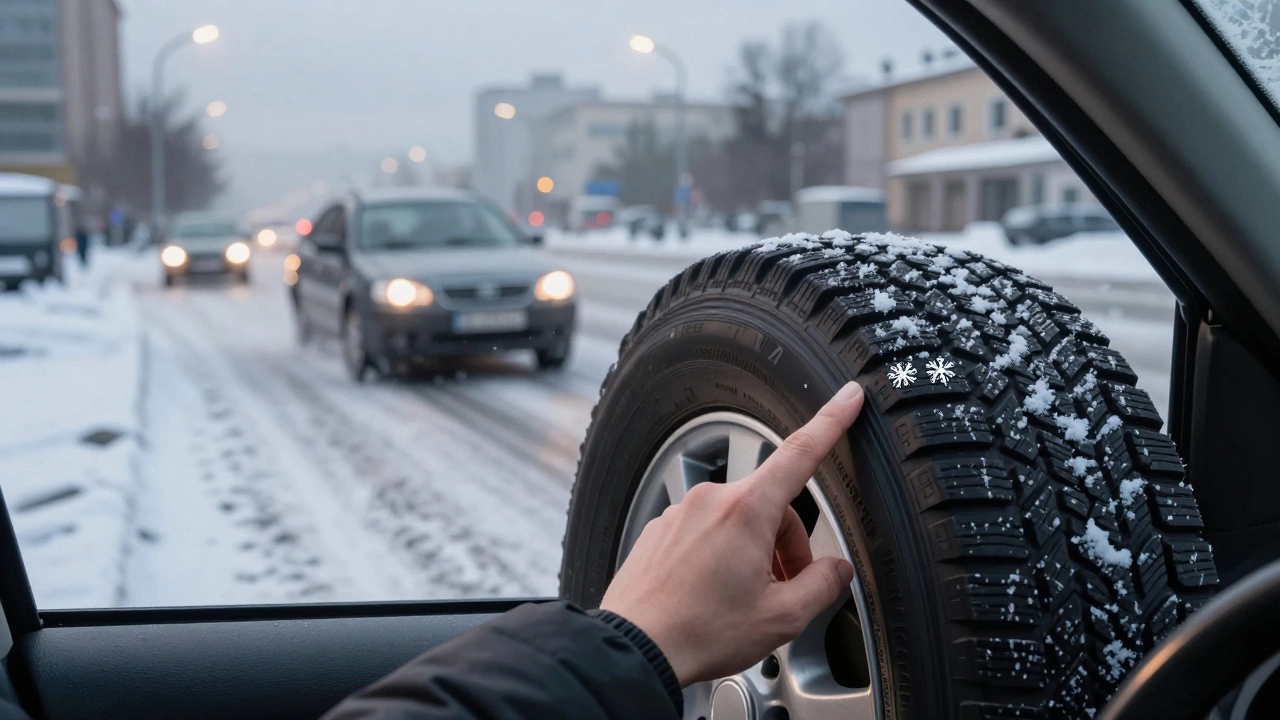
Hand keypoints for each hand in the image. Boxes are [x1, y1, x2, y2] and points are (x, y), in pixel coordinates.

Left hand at [599, 382, 864, 685]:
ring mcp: (681, 512)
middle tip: (781, 594)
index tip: (847, 397)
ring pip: (738, 523)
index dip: (831, 422)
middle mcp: (711, 500)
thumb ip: (821, 586)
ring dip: (752, 555)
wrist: (634, 647)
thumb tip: (835, 570)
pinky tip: (710, 596)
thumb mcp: (781, 619)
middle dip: (786, 548)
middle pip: (772, 509)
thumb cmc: (699, 632)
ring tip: (740, 602)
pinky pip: (705, 533)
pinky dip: (719, 558)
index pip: (800, 453)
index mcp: (746, 510)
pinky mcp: (661, 529)